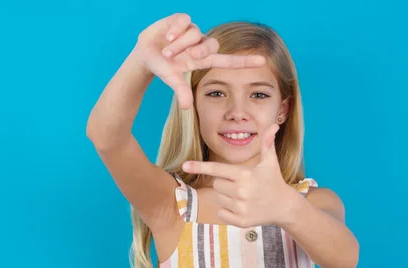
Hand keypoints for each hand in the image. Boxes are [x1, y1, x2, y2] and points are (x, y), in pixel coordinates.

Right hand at [132, 13, 265, 108]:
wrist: (145, 54)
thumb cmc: (163, 68)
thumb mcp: (172, 80)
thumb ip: (181, 91)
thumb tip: (187, 108)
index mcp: (204, 60)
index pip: (229, 61)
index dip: (245, 61)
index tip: (262, 61)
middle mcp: (201, 44)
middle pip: (211, 44)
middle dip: (197, 49)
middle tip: (181, 56)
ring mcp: (192, 31)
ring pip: (194, 34)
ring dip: (178, 44)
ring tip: (166, 51)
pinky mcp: (182, 20)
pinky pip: (184, 21)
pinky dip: (174, 30)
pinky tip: (166, 36)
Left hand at [181, 124, 294, 227]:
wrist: (284, 206)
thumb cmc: (274, 181)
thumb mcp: (270, 162)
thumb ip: (267, 143)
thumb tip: (274, 125)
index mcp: (245, 175)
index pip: (218, 169)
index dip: (200, 166)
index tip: (185, 165)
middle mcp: (241, 192)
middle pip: (216, 184)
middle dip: (225, 183)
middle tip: (241, 185)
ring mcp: (241, 208)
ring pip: (218, 199)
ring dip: (227, 197)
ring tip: (244, 196)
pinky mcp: (240, 221)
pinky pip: (221, 213)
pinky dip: (227, 211)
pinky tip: (242, 208)